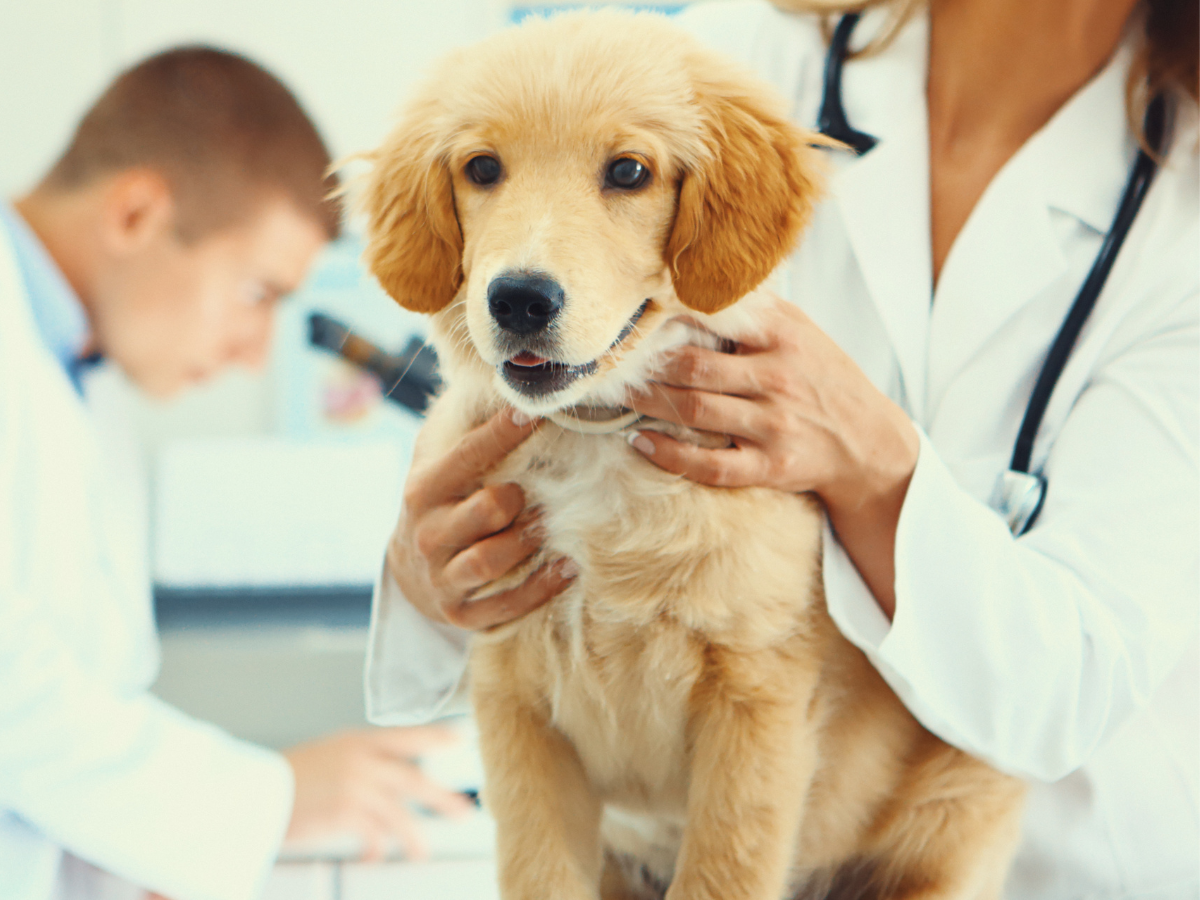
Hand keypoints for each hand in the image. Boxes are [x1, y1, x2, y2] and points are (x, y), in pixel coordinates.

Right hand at [283, 726, 473, 860]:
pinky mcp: (346, 812)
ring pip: (399, 814)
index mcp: (356, 740)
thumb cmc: (282, 777)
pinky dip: (375, 849)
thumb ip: (357, 762)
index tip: (458, 741)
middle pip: (413, 779)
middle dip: (442, 798)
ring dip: (413, 837)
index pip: (405, 736)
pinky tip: (374, 857)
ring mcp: (356, 785)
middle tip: (464, 811)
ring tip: (421, 852)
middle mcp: (361, 759)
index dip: (434, 738)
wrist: (250, 790)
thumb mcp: (325, 755)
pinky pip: (373, 835)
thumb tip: (384, 780)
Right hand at [388, 408, 576, 630]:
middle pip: (486, 510)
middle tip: (536, 490)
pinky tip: (568, 567)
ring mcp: (443, 576)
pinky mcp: (460, 613)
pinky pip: (505, 604)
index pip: (467, 456)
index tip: (536, 412)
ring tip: (552, 525)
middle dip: (518, 498)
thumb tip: (496, 377)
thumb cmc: (442, 501)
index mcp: (424, 489)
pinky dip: (540, 587)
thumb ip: (461, 422)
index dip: (503, 432)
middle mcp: (429, 533)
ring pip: (492, 559)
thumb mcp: (437, 459)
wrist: (411, 572)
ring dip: (529, 541)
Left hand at [625, 296, 918, 616]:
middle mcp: (777, 377)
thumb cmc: (824, 380)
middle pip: (692, 367)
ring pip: (695, 411)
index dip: (665, 318)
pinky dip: (671, 454)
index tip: (631, 317)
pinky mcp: (771, 466)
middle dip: (646, 366)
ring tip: (619, 396)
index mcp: (781, 336)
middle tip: (611, 363)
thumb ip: (754, 310)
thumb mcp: (801, 331)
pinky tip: (641, 442)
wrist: (870, 443)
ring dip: (648, 404)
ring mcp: (774, 424)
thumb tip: (694, 281)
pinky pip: (711, 464)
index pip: (712, 317)